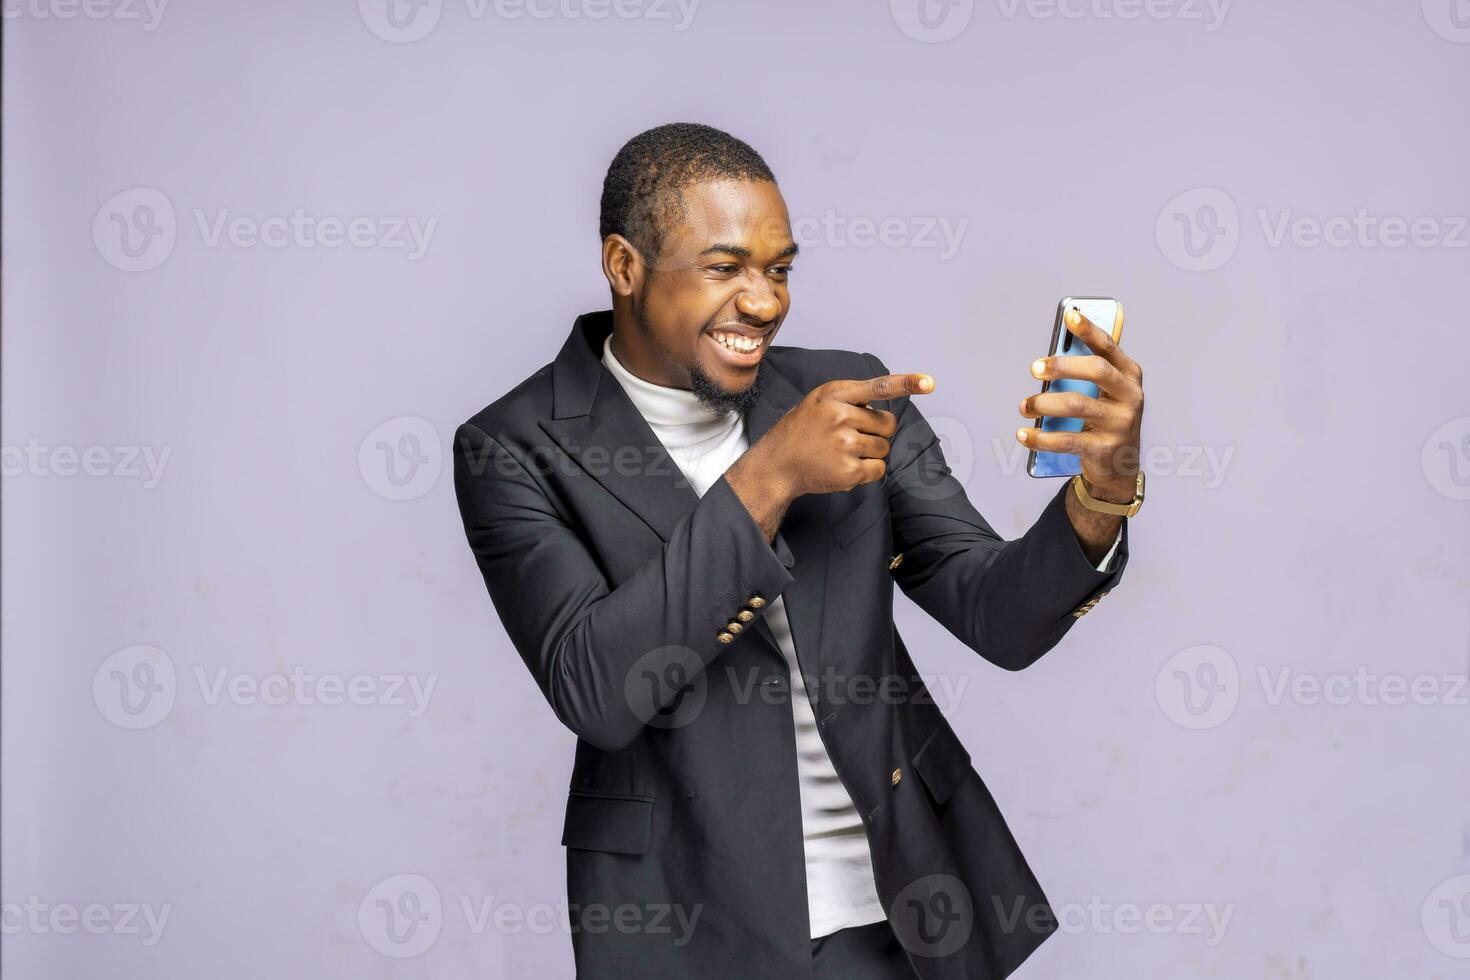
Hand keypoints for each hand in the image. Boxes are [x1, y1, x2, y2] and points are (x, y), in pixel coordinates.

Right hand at [740, 373, 934, 501]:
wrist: (778, 463)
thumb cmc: (803, 430)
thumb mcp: (819, 401)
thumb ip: (850, 397)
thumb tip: (885, 406)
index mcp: (835, 395)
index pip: (878, 387)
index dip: (907, 383)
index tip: (929, 382)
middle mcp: (840, 417)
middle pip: (887, 424)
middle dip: (876, 432)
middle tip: (849, 436)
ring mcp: (845, 445)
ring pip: (884, 447)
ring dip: (871, 452)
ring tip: (842, 452)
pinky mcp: (849, 471)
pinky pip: (879, 469)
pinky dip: (868, 471)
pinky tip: (845, 467)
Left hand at [1017, 304, 1144, 502]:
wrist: (1120, 465)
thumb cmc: (1105, 419)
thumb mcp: (1105, 393)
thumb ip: (1086, 374)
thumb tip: (1051, 358)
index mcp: (1129, 376)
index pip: (1109, 347)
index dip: (1089, 330)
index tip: (1069, 315)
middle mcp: (1130, 396)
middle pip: (1096, 370)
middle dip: (1062, 366)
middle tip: (1034, 368)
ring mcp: (1119, 423)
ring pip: (1076, 404)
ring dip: (1043, 403)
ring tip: (1024, 406)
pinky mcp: (1104, 448)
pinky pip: (1067, 440)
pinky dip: (1040, 438)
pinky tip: (1024, 434)